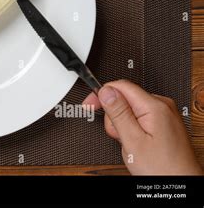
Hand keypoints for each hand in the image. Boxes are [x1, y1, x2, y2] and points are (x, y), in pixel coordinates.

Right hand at [83, 80, 201, 174]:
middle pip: (124, 98)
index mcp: (154, 106)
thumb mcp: (132, 140)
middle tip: (118, 134)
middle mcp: (162, 106)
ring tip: (129, 142)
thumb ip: (118, 113)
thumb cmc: (162, 168)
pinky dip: (132, 128)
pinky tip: (135, 142)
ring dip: (122, 124)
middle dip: (114, 116)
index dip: (101, 94)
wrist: (181, 184)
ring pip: (130, 109)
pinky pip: (140, 117)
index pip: (120, 86)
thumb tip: (106, 91)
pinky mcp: (163, 123)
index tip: (89, 105)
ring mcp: (164, 114)